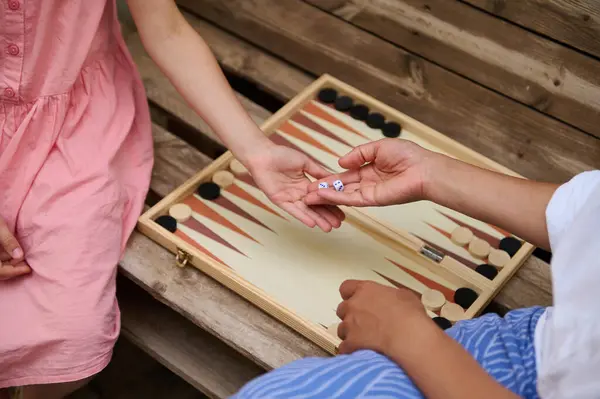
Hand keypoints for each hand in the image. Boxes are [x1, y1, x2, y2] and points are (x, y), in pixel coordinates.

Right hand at [0, 217, 29, 279]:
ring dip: (8, 265)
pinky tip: (14, 255)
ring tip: (23, 260)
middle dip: (12, 269)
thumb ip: (8, 241)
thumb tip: (19, 256)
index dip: (13, 272)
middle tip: (27, 266)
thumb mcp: (0, 228)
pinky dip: (3, 260)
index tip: (27, 269)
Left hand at [247, 144, 344, 231]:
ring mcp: (289, 198)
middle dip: (327, 216)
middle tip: (339, 224)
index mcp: (305, 184)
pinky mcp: (280, 200)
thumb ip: (318, 172)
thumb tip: (333, 177)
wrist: (264, 155)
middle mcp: (298, 193)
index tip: (343, 212)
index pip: (321, 197)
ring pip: (306, 211)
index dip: (332, 205)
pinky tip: (313, 224)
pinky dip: (303, 217)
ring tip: (329, 228)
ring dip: (318, 220)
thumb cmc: (282, 155)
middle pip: (316, 207)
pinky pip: (293, 210)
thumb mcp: (305, 162)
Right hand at [304, 139, 436, 206]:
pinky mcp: (372, 200)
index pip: (344, 175)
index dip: (329, 179)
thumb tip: (340, 161)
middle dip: (322, 190)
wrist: (424, 169)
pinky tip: (322, 195)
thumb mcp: (378, 147)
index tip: (314, 180)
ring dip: (325, 196)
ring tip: (307, 197)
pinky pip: (350, 199)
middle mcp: (367, 183)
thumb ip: (358, 154)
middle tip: (304, 193)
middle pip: (340, 188)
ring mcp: (369, 193)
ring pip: (342, 195)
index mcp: (369, 169)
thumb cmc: (408, 156)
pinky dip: (336, 197)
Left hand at [335, 280, 431, 355]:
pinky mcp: (349, 344)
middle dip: (351, 316)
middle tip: (366, 323)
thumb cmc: (409, 317)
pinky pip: (344, 348)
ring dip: (351, 334)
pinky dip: (351, 351)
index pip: (346, 288)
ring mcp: (349, 325)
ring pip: (342, 330)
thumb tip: (393, 301)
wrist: (408, 338)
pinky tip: (363, 353)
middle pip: (343, 309)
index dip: (351, 295)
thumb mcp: (405, 296)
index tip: (356, 300)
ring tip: (368, 340)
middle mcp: (354, 306)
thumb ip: (391, 296)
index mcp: (366, 290)